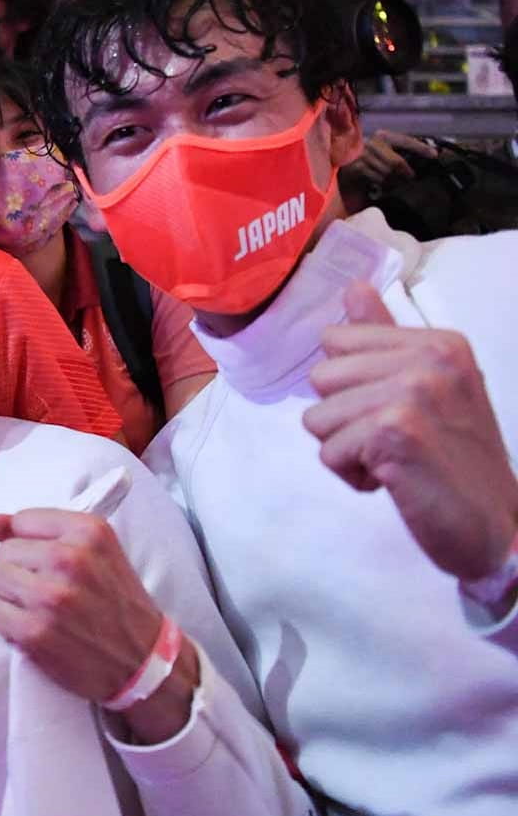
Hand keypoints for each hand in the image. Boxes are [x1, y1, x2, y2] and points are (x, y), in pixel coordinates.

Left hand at [0, 509, 197, 743]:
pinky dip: (2, 619)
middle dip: (19, 570)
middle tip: (46, 590)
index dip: (29, 544)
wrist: (143, 661)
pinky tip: (29, 625)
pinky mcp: (35, 630)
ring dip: (7, 594)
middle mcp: (70, 559)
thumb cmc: (116, 605)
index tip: (44, 562)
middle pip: (6, 550)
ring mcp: (51, 596)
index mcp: (89, 532)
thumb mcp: (96, 553)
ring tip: (36, 607)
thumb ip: (41, 530)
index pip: (22, 520)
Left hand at [306, 283, 517, 579]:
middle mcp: (430, 360)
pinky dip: (352, 475)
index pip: (336, 339)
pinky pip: (329, 451)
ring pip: (318, 417)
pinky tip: (393, 481)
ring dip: (346, 449)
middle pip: (321, 377)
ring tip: (395, 460)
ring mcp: (414, 394)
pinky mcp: (395, 433)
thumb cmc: (456, 460)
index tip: (395, 409)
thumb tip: (353, 288)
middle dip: (343, 417)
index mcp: (439, 343)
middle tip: (395, 439)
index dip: (351, 385)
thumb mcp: (430, 388)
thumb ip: (385, 337)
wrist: (497, 528)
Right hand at [344, 128, 437, 191]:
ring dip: (395, 180)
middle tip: (411, 177)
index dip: (421, 148)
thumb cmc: (366, 154)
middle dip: (406, 172)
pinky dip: (383, 183)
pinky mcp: (357, 168)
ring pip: (387, 173)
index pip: (406, 141)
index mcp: (383, 135)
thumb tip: (423, 155)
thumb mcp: (382, 147)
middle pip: (397, 162)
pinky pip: (376, 179)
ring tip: (397, 182)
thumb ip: (398, 150)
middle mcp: (373, 143)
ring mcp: (364, 156)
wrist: (341, 158)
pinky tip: (385, 184)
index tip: (434, 155)